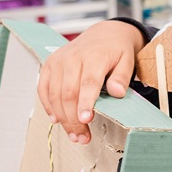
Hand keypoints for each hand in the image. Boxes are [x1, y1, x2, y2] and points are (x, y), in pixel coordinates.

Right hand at [37, 20, 144, 142]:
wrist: (103, 34)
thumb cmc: (116, 50)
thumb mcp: (127, 60)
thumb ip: (122, 77)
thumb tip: (117, 92)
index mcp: (94, 57)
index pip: (88, 83)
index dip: (85, 103)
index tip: (85, 120)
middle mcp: (73, 58)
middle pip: (69, 93)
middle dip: (74, 119)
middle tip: (82, 138)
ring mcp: (58, 61)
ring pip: (55, 94)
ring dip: (62, 118)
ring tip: (74, 135)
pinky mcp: (49, 64)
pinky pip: (43, 88)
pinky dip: (48, 106)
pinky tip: (57, 120)